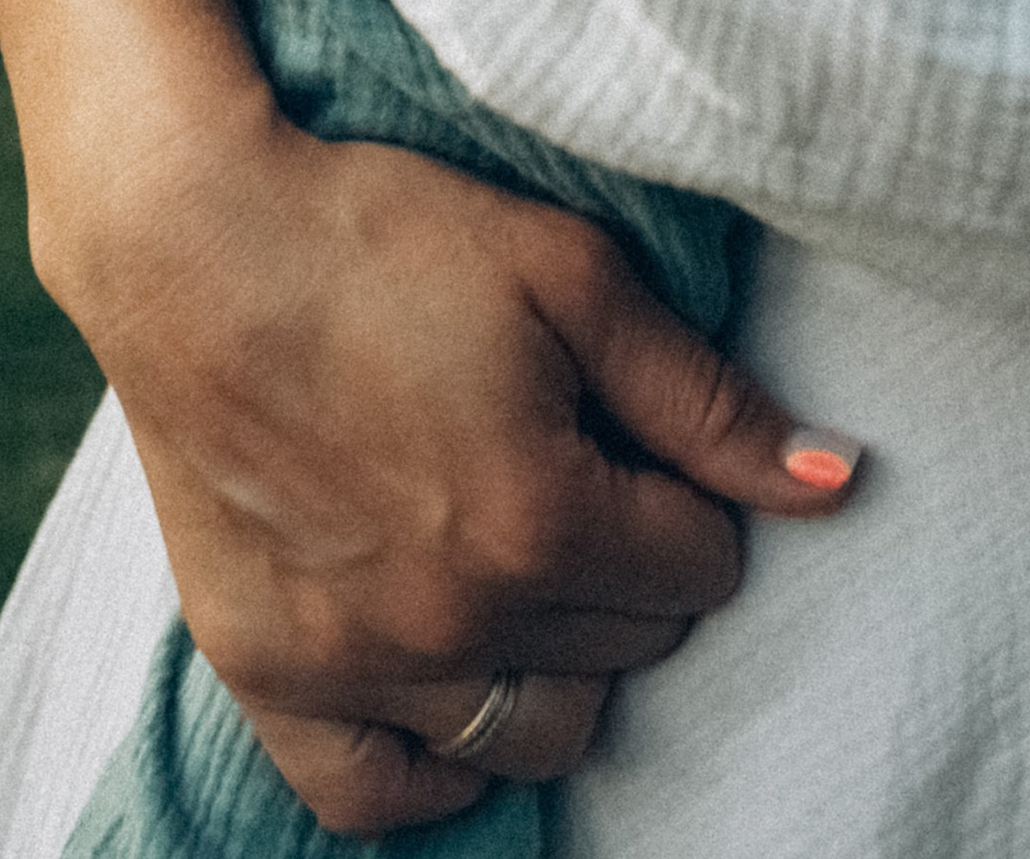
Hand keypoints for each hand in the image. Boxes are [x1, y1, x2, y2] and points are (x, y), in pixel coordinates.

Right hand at [115, 140, 835, 833]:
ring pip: (533, 732)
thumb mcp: (570, 276)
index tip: (644, 437)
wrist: (192, 241)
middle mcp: (454, 619)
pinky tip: (458, 685)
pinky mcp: (267, 674)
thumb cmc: (388, 233)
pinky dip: (435, 763)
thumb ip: (706, 398)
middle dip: (635, 565)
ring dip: (562, 660)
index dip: (690, 494)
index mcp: (541, 519)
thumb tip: (837, 482)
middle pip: (629, 646)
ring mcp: (355, 662)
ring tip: (531, 563)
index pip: (702, 567)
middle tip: (583, 475)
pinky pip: (379, 795)